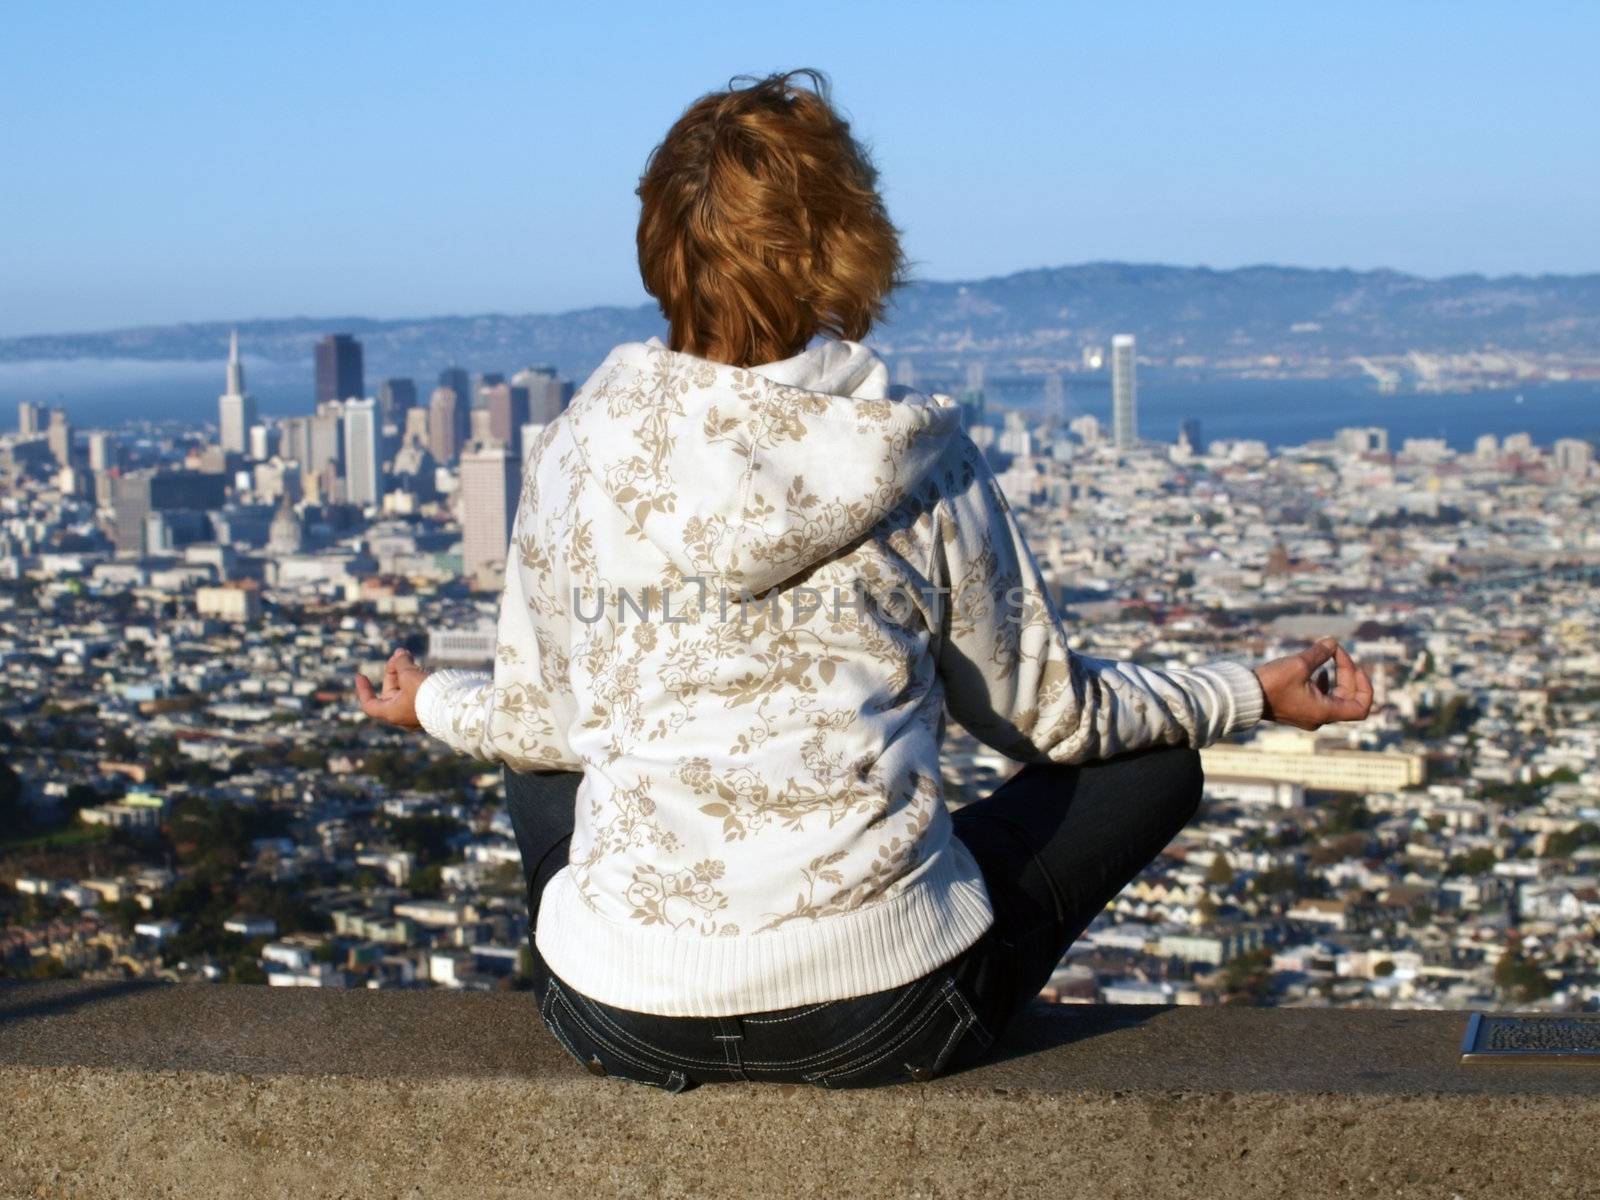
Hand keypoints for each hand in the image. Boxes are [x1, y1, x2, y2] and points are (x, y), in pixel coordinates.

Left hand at [355, 648, 427, 729]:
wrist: (454, 705)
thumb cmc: (426, 694)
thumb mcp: (409, 675)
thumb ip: (402, 663)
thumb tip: (400, 653)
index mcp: (391, 713)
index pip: (370, 704)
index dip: (363, 689)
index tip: (360, 675)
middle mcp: (402, 716)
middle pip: (390, 691)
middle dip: (393, 671)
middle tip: (400, 655)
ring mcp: (416, 714)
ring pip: (405, 691)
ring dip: (405, 673)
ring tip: (409, 656)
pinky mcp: (428, 709)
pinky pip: (417, 693)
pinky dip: (416, 680)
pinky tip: (421, 669)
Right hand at [1253, 638, 1373, 729]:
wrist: (1242, 697)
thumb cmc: (1271, 683)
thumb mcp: (1299, 664)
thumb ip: (1320, 652)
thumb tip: (1333, 642)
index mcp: (1324, 711)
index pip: (1361, 707)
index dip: (1365, 686)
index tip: (1355, 667)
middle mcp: (1319, 717)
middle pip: (1348, 698)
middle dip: (1348, 673)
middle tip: (1337, 652)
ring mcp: (1308, 715)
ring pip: (1335, 698)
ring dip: (1338, 678)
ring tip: (1331, 658)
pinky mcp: (1297, 710)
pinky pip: (1320, 699)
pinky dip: (1324, 684)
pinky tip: (1317, 670)